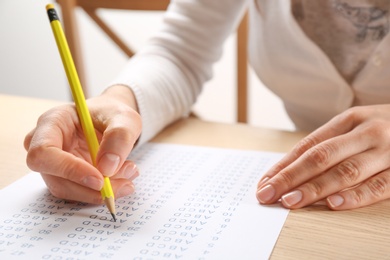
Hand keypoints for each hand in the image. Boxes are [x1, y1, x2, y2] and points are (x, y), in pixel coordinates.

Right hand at [24, 85, 141, 203]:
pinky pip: (80, 193)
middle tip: (126, 184)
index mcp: (52, 122)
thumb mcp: (125, 118)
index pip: (43, 152)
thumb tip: (107, 168)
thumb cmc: (113, 114)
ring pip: (69, 191)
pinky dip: (102, 192)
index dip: (69, 170)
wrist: (113, 121)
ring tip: (130, 173)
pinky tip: (123, 178)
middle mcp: (46, 145)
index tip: (100, 179)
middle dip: (91, 188)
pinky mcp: (65, 178)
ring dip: (100, 192)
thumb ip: (119, 137)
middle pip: (55, 179)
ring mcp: (53, 164)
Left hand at [256, 105, 389, 209]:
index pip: (308, 145)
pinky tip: (334, 204)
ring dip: (315, 189)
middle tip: (268, 195)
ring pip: (345, 171)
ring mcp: (388, 150)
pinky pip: (380, 186)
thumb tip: (288, 170)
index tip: (264, 183)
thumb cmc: (386, 127)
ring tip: (291, 202)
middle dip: (290, 178)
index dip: (284, 166)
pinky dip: (357, 196)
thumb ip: (328, 144)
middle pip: (320, 157)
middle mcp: (367, 132)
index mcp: (349, 119)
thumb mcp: (357, 126)